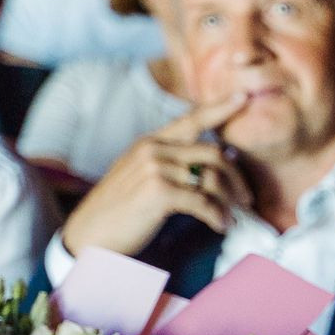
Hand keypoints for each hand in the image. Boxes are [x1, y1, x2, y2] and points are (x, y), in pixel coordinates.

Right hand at [57, 94, 254, 258]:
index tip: (243, 99)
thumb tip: (213, 165)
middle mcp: (153, 149)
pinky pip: (204, 202)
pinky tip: (220, 227)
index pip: (190, 119)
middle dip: (237, 178)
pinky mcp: (158, 191)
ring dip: (229, 202)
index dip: (219, 108)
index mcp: (149, 143)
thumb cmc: (118, 212)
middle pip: (213, 153)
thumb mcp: (140, 178)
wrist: (88, 235)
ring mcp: (155, 168)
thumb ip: (169, 166)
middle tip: (246, 199)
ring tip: (231, 219)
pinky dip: (218, 217)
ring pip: (212, 178)